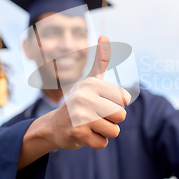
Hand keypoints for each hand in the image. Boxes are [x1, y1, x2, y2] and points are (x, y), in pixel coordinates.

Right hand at [18, 36, 129, 168]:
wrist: (54, 126)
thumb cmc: (79, 102)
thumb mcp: (90, 81)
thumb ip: (100, 61)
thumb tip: (104, 35)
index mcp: (92, 83)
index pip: (124, 99)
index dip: (116, 104)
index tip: (100, 102)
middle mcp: (85, 97)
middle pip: (121, 116)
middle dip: (111, 120)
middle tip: (94, 116)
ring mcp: (80, 116)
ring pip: (114, 131)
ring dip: (104, 132)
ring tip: (89, 125)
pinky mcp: (77, 133)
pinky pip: (103, 143)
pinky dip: (95, 142)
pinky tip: (83, 135)